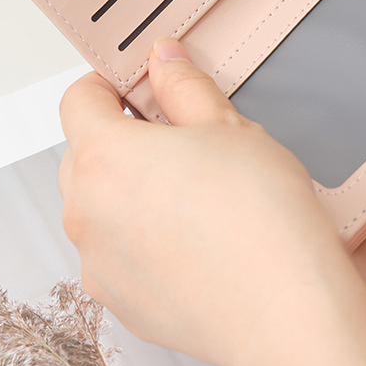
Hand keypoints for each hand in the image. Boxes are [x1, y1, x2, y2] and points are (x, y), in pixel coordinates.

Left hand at [59, 38, 365, 365]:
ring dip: (131, 188)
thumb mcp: (228, 126)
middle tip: (179, 136)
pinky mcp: (121, 302)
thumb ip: (184, 85)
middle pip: (85, 153)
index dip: (110, 83)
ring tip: (195, 191)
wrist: (286, 305)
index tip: (138, 84)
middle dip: (123, 136)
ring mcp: (100, 264)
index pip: (79, 100)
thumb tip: (165, 61)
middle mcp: (87, 213)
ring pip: (101, 205)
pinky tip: (194, 234)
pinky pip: (117, 252)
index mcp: (105, 158)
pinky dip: (142, 236)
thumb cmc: (262, 219)